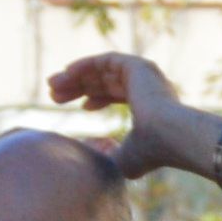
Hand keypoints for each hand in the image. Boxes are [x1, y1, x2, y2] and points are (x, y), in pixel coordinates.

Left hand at [46, 51, 218, 184]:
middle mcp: (148, 87)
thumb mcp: (122, 161)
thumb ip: (107, 156)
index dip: (92, 98)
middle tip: (54, 94)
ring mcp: (144, 75)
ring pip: (103, 69)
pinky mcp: (138, 66)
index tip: (72, 104)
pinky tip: (67, 72)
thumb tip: (92, 149)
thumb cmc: (149, 154)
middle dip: (79, 86)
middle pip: (106, 81)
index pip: (116, 95)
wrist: (170, 138)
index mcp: (148, 106)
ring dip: (76, 76)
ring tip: (52, 86)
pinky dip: (85, 65)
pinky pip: (106, 60)